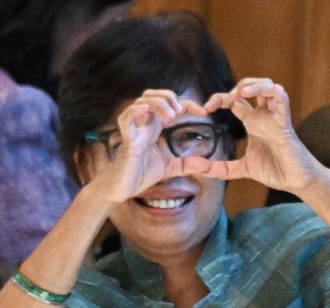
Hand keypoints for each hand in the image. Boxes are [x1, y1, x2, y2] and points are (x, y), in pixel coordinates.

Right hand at [87, 90, 204, 204]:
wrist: (121, 188)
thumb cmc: (140, 173)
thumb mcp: (169, 168)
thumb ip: (187, 164)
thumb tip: (207, 165)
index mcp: (154, 127)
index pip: (170, 106)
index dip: (187, 104)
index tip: (204, 112)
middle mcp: (144, 125)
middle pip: (153, 96)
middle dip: (168, 97)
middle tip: (181, 110)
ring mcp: (134, 131)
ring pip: (141, 102)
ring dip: (158, 103)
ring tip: (171, 114)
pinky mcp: (127, 142)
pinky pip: (125, 120)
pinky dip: (134, 111)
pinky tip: (145, 110)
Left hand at [194, 79, 322, 193]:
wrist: (295, 181)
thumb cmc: (275, 170)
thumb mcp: (243, 169)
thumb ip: (224, 169)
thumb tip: (201, 170)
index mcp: (252, 123)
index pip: (234, 101)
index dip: (219, 99)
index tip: (206, 108)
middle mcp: (263, 116)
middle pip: (250, 87)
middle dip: (237, 88)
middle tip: (226, 99)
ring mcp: (274, 118)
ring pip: (267, 88)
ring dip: (255, 85)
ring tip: (243, 92)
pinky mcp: (285, 125)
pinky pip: (284, 103)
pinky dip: (279, 94)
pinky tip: (273, 90)